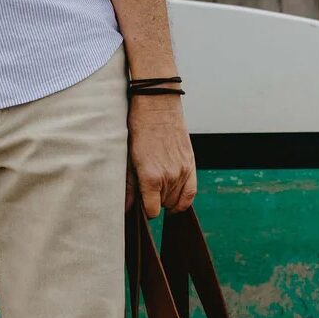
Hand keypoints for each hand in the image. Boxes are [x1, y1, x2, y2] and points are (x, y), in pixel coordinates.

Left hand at [125, 96, 196, 218]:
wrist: (157, 106)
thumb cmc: (138, 129)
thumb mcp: (128, 158)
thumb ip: (129, 186)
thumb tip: (126, 208)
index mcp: (151, 177)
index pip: (151, 211)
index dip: (145, 210)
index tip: (140, 203)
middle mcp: (169, 177)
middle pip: (163, 205)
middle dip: (154, 201)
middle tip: (146, 189)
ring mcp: (182, 171)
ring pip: (177, 201)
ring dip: (167, 198)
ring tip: (157, 187)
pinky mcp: (191, 164)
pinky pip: (191, 193)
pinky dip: (183, 199)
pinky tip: (175, 197)